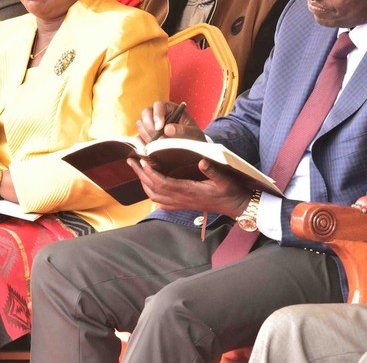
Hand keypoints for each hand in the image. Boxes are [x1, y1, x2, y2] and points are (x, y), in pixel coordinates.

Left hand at [127, 156, 250, 215]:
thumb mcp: (225, 179)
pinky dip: (150, 191)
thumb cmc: (230, 191)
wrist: (235, 206)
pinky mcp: (181, 204)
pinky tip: (148, 182)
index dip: (151, 173)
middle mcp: (181, 199)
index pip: (163, 183)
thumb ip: (213, 171)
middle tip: (131, 160)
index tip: (143, 160)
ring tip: (136, 168)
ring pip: (154, 196)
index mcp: (189, 191)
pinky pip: (160, 201)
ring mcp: (180, 203)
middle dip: (140, 175)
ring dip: (143, 182)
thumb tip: (201, 161)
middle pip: (153, 189)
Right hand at [137, 101, 204, 143]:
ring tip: (157, 145)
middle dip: (149, 126)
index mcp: (170, 108)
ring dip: (146, 135)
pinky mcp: (146, 135)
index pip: (159, 105)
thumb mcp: (193, 133)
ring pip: (140, 124)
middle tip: (157, 139)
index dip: (157, 115)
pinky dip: (141, 143)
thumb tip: (167, 129)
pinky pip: (138, 136)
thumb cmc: (193, 137)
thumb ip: (183, 130)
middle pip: (146, 113)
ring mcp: (151, 124)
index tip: (160, 128)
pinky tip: (150, 150)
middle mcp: (158, 114)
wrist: (191, 147)